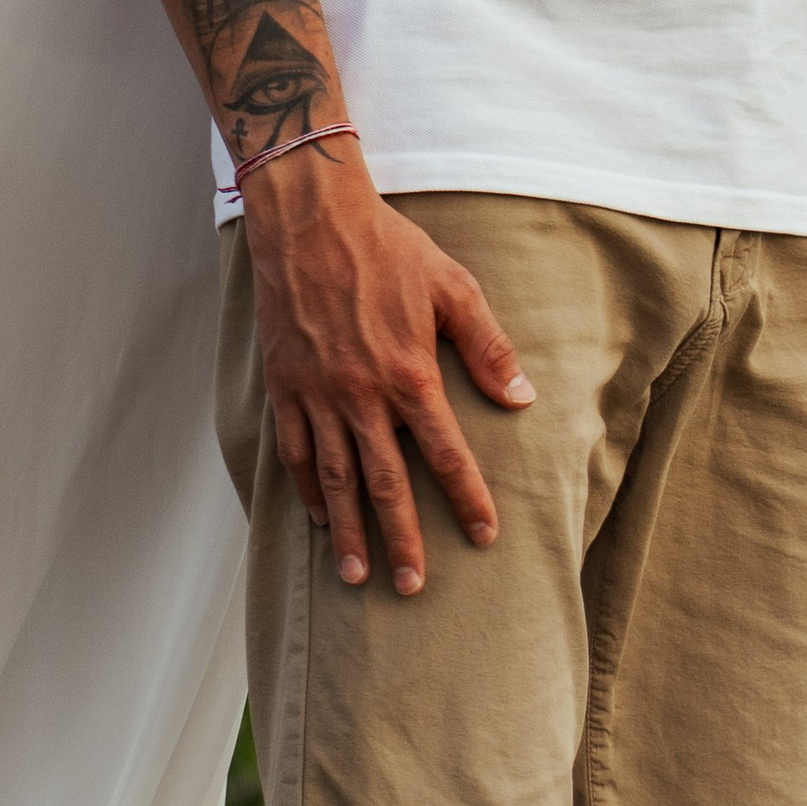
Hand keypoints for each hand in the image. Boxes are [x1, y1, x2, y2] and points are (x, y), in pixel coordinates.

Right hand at [241, 144, 533, 592]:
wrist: (310, 219)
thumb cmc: (387, 248)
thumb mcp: (451, 286)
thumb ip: (486, 346)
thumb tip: (521, 397)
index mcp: (408, 372)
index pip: (445, 452)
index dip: (467, 498)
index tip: (483, 535)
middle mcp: (361, 394)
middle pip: (384, 483)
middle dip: (401, 539)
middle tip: (414, 586)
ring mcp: (318, 394)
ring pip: (334, 479)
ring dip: (348, 530)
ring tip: (357, 574)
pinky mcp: (285, 385)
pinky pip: (293, 451)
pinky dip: (305, 489)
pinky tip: (318, 516)